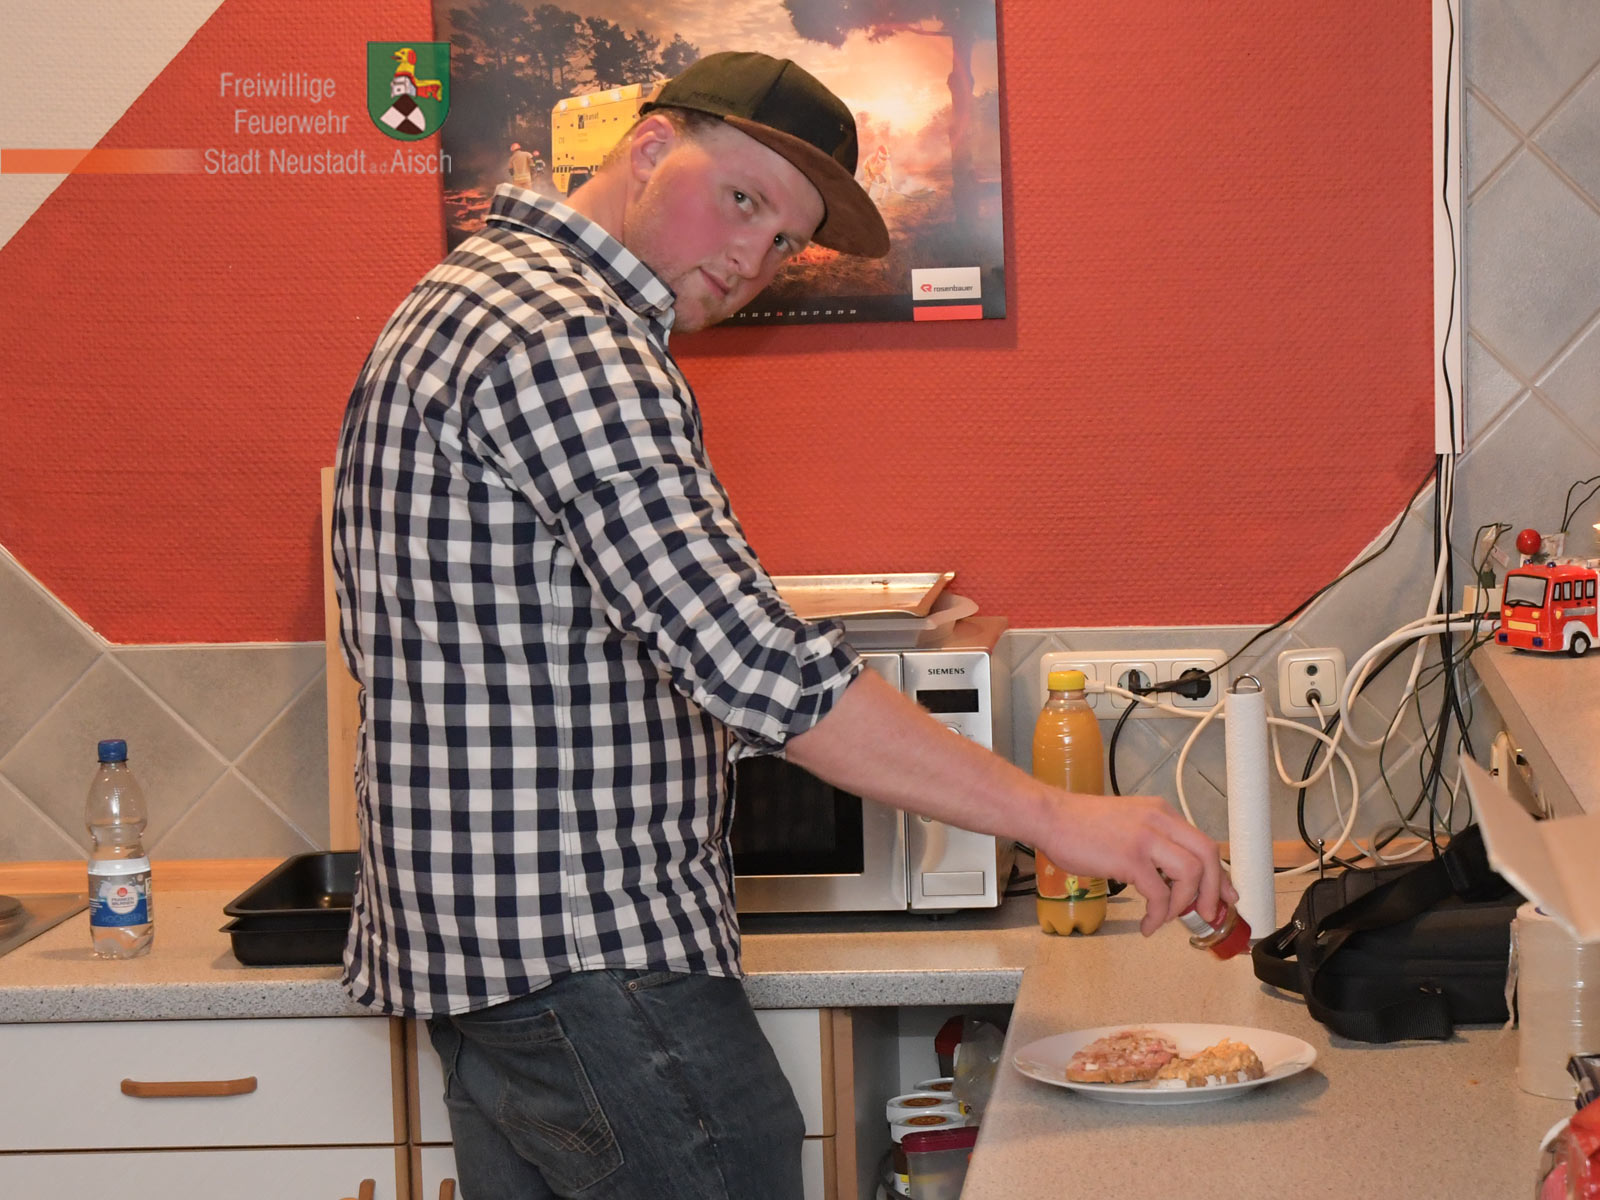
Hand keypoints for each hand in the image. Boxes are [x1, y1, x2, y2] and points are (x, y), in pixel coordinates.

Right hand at [1034, 792, 1235, 936]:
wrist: (1050, 817)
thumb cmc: (1080, 824)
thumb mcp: (1128, 822)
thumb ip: (1152, 841)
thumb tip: (1169, 875)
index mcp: (1161, 812)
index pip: (1204, 843)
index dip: (1221, 874)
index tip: (1226, 896)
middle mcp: (1159, 821)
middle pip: (1208, 855)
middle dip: (1215, 890)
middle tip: (1208, 913)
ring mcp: (1145, 838)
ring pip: (1191, 873)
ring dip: (1186, 903)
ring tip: (1171, 918)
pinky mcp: (1130, 858)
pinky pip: (1159, 894)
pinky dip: (1159, 915)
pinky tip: (1148, 925)